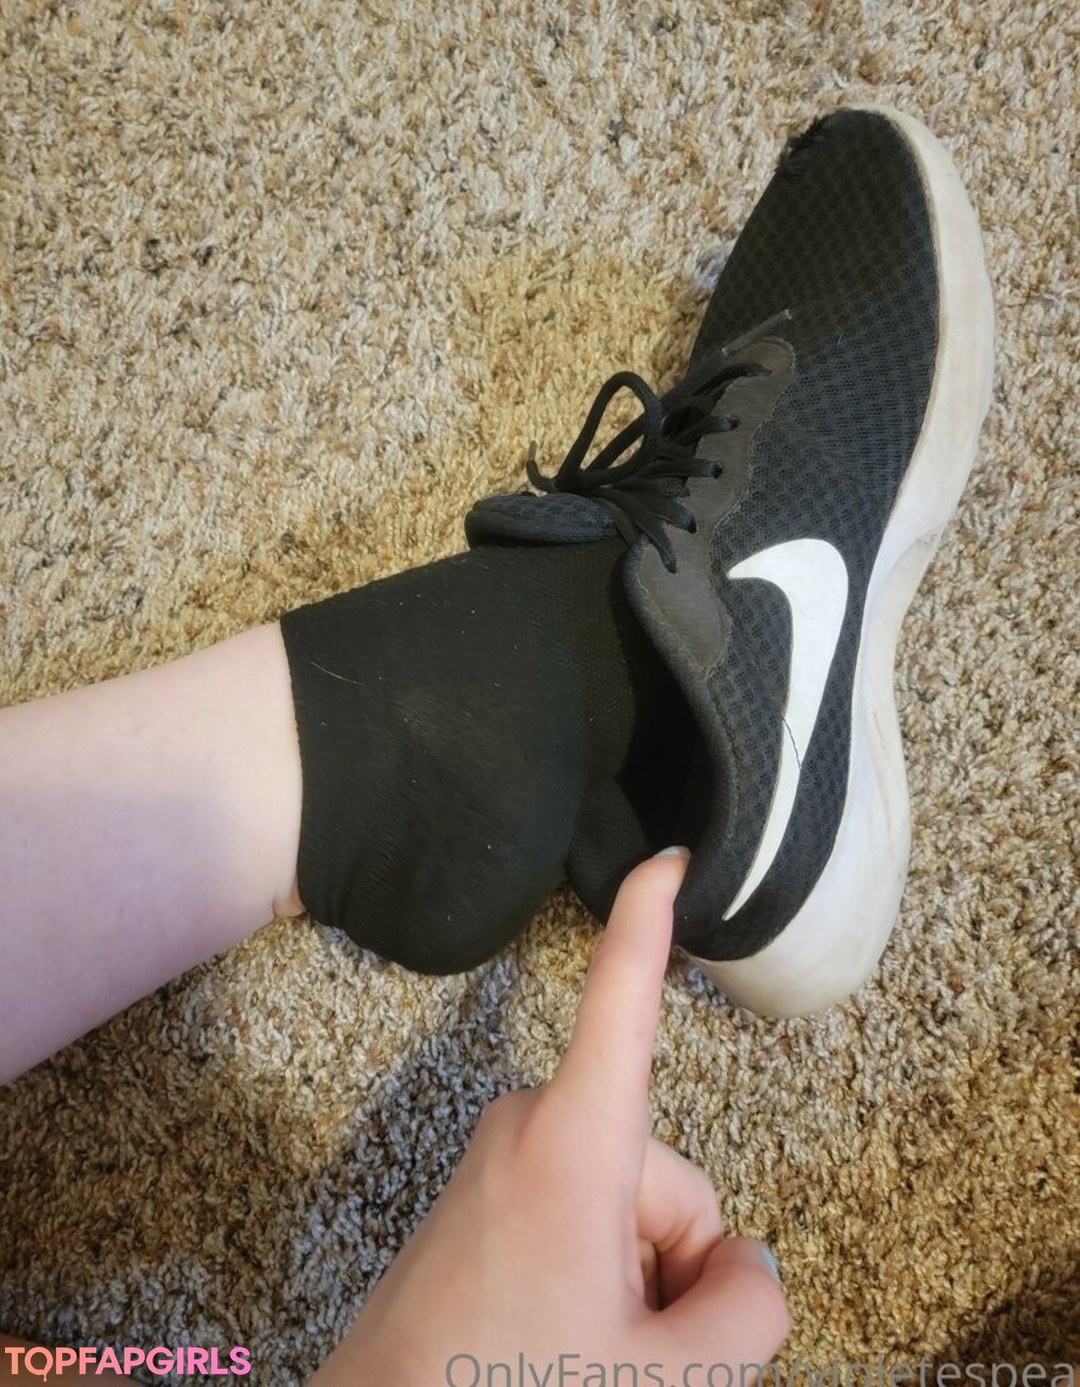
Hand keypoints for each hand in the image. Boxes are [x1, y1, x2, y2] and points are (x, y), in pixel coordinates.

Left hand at [311, 847, 789, 1384]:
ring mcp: (503, 1164)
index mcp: (574, 1141)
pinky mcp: (485, 1199)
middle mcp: (533, 1129)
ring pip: (626, 1206)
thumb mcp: (669, 1377)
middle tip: (630, 1346)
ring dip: (634, 1281)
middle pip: (664, 1174)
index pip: (621, 998)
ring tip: (586, 1353)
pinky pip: (579, 1220)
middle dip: (673, 1258)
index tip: (668, 858)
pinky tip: (559, 1346)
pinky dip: (594, 1280)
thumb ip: (746, 1310)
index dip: (649, 918)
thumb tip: (746, 1267)